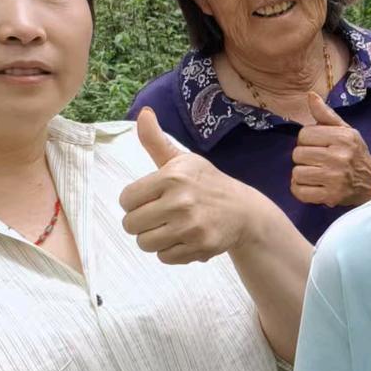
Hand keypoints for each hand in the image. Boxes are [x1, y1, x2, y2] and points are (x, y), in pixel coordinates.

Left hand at [120, 108, 259, 262]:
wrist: (243, 211)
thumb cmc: (206, 183)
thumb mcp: (182, 160)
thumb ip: (156, 141)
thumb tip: (143, 112)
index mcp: (172, 177)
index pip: (126, 199)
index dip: (135, 201)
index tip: (150, 198)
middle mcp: (180, 202)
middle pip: (131, 224)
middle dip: (141, 221)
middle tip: (159, 215)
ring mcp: (191, 227)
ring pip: (145, 243)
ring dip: (153, 238)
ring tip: (170, 227)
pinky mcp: (199, 247)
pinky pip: (164, 257)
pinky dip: (170, 251)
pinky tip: (184, 238)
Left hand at [290, 93, 370, 206]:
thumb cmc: (354, 153)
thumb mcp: (345, 130)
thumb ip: (325, 114)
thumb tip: (310, 95)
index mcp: (342, 137)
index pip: (304, 134)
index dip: (307, 140)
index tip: (317, 145)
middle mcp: (339, 157)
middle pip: (298, 153)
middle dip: (304, 157)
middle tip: (316, 160)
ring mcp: (334, 178)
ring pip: (297, 173)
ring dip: (301, 174)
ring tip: (314, 172)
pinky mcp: (330, 196)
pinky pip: (300, 191)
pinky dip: (300, 189)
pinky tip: (310, 184)